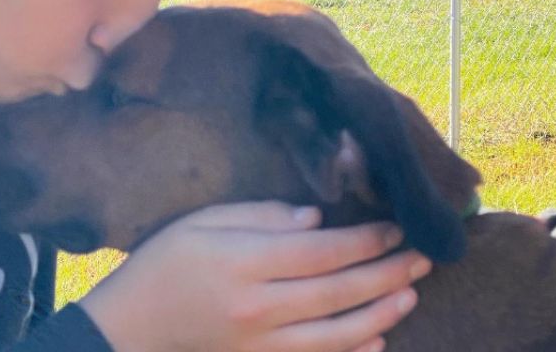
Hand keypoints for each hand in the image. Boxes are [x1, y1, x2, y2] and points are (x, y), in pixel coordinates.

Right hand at [79, 201, 430, 351]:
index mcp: (242, 263)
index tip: (394, 226)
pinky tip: (378, 339)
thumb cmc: (164, 263)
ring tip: (410, 293)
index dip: (364, 240)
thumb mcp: (201, 222)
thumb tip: (315, 218)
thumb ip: (258, 216)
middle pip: (337, 291)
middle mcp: (258, 307)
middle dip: (386, 272)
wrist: (133, 326)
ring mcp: (261, 343)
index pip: (319, 251)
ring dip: (381, 313)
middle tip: (423, 256)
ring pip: (336, 333)